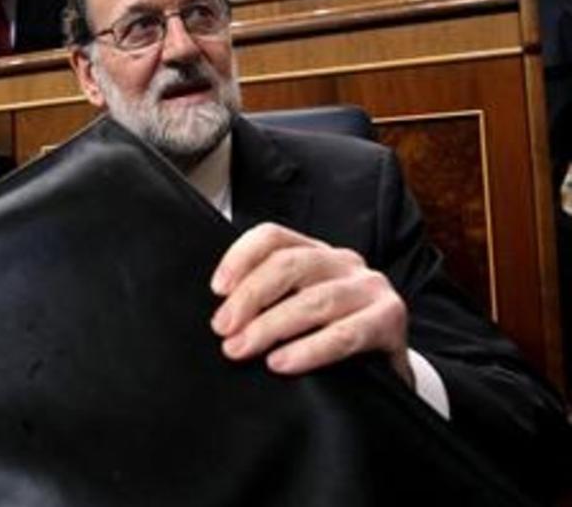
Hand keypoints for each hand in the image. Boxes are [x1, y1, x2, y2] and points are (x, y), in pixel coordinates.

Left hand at [209, 222, 411, 383]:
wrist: (386, 371)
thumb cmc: (329, 337)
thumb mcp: (296, 310)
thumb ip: (265, 302)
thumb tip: (220, 315)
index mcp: (315, 253)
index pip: (273, 237)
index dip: (240, 257)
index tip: (217, 289)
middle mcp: (343, 262)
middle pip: (289, 265)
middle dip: (250, 297)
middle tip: (223, 328)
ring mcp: (370, 288)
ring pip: (315, 300)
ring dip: (270, 326)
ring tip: (241, 348)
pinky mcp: (390, 319)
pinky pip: (345, 334)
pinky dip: (309, 350)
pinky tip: (281, 363)